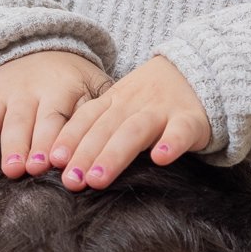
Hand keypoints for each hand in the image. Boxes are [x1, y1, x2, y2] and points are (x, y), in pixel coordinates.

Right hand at [0, 50, 106, 177]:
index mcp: (71, 88)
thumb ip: (103, 110)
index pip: (71, 116)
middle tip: (36, 169)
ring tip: (12, 169)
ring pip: (13, 121)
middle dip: (39, 145)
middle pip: (41, 120)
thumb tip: (122, 143)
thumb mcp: (92, 85)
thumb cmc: (71, 80)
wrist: (36, 47)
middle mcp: (42, 90)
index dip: (67, 138)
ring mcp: (15, 94)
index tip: (64, 160)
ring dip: (12, 146)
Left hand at [46, 55, 211, 188]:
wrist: (198, 70)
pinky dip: (172, 143)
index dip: (70, 139)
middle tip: (71, 181)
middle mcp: (134, 104)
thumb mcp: (121, 105)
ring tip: (98, 180)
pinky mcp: (191, 119)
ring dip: (115, 154)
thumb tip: (60, 163)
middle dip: (86, 154)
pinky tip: (161, 159)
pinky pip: (181, 130)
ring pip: (136, 131)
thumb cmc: (151, 98)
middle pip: (105, 128)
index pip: (87, 119)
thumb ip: (97, 127)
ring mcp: (162, 110)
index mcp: (114, 100)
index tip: (53, 161)